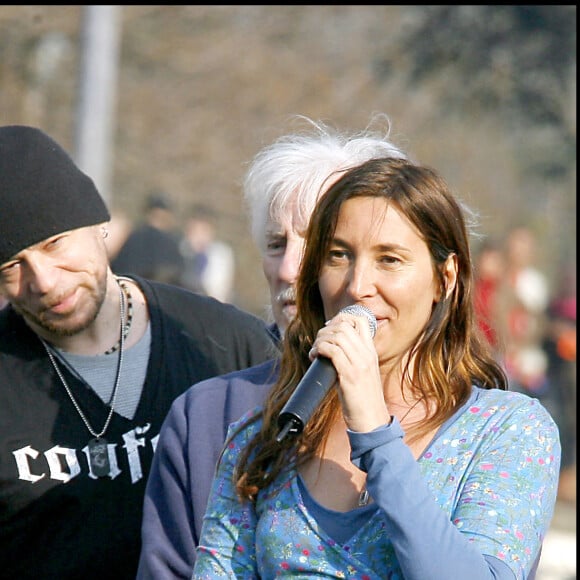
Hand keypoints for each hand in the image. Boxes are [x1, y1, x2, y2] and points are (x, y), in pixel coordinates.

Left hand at [309, 310, 388, 431]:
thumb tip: (332, 349)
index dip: (341, 318)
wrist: (372, 421)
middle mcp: (367, 354)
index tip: (328, 328)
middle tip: (318, 342)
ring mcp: (360, 364)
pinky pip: (332, 351)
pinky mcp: (350, 375)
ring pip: (337, 336)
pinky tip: (314, 357)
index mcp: (371, 352)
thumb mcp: (363, 373)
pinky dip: (319, 349)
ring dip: (320, 339)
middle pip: (344, 325)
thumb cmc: (363, 400)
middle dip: (326, 329)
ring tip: (315, 351)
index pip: (360, 320)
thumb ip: (353, 359)